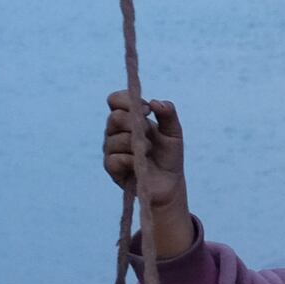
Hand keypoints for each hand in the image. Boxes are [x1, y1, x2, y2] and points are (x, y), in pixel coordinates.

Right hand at [103, 90, 198, 261]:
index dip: (128, 101)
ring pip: (114, 138)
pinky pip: (114, 158)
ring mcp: (110, 149)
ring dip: (137, 144)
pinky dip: (130, 160)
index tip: (147, 110)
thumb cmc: (169, 156)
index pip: (115, 99)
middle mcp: (115, 131)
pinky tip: (139, 164)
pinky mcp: (111, 167)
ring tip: (148, 151)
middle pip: (114, 117)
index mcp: (127, 118)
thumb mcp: (174, 132)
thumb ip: (168, 113)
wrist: (169, 184)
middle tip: (150, 135)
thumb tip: (155, 102)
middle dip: (136, 124)